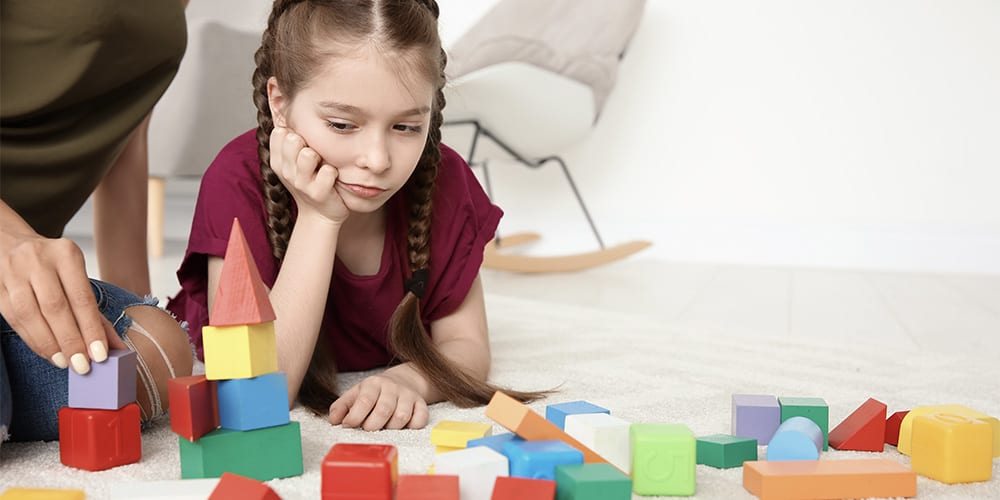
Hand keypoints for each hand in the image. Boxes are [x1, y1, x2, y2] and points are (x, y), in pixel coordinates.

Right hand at [0, 234, 126, 373]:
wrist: (9, 244)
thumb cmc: (51, 266)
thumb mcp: (76, 278)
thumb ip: (95, 312)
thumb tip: (116, 347)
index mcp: (66, 254)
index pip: (81, 297)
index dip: (91, 328)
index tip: (101, 354)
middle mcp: (38, 261)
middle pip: (56, 307)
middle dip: (71, 341)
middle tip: (83, 365)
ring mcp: (13, 273)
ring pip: (31, 315)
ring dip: (50, 344)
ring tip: (66, 362)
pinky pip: (15, 319)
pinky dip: (33, 340)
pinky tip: (48, 353)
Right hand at [269, 127, 348, 224]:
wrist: (321, 215)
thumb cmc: (310, 182)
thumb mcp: (295, 161)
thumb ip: (290, 138)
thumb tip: (281, 102)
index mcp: (278, 162)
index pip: (279, 133)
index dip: (293, 133)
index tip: (303, 143)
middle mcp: (286, 173)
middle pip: (293, 139)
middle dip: (306, 141)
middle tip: (314, 155)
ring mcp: (301, 184)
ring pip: (309, 154)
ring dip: (319, 156)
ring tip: (321, 165)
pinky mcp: (319, 194)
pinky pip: (329, 171)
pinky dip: (333, 171)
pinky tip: (332, 177)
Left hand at [328, 373, 429, 430]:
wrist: (402, 381)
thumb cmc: (373, 393)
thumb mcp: (354, 395)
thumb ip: (340, 407)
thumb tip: (333, 421)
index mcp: (373, 383)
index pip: (365, 401)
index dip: (355, 417)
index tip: (349, 425)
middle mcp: (392, 387)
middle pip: (384, 410)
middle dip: (372, 426)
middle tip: (367, 429)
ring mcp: (408, 395)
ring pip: (401, 417)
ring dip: (390, 428)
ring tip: (384, 427)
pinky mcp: (421, 404)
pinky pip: (420, 420)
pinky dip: (412, 427)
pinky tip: (402, 427)